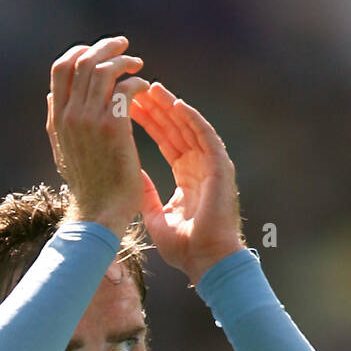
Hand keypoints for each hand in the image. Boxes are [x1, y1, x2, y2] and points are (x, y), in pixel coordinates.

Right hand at [47, 36, 150, 238]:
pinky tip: (145, 88)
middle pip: (83, 61)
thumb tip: (52, 96)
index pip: (61, 68)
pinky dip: (137, 82)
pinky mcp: (113, 128)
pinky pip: (125, 89)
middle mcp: (70, 116)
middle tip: (123, 46)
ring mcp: (90, 121)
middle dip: (106, 47)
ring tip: (137, 65)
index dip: (80, 52)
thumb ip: (57, 122)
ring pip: (105, 70)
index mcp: (57, 119)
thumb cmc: (87, 186)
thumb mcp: (63, 152)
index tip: (98, 52)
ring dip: (123, 61)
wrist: (98, 214)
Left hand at [129, 83, 245, 283]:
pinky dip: (191, 118)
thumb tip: (131, 173)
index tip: (130, 107)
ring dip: (171, 107)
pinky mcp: (220, 167)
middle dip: (156, 109)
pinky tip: (176, 103)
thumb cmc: (184, 248)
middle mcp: (200, 167)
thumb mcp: (155, 216)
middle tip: (136, 90)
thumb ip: (146, 193)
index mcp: (187, 178)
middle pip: (176, 130)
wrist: (207, 261)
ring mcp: (212, 165)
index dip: (149, 124)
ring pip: (189, 127)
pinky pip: (205, 135)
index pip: (166, 142)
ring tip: (152, 88)